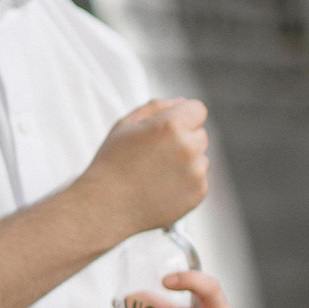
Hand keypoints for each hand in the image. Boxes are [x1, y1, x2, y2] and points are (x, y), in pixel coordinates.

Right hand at [78, 99, 209, 239]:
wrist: (107, 206)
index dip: (183, 117)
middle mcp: (188, 147)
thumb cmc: (113, 164)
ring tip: (156, 173)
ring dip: (186, 162)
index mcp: (171, 126)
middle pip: (200, 134)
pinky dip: (186, 183)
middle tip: (155, 155)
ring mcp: (196, 172)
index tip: (170, 128)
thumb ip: (157, 107)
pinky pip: (200, 180)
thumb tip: (182, 102)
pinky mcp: (199, 192)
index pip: (197, 109)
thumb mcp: (126, 125)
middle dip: (183, 140)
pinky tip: (161, 187)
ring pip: (201, 158)